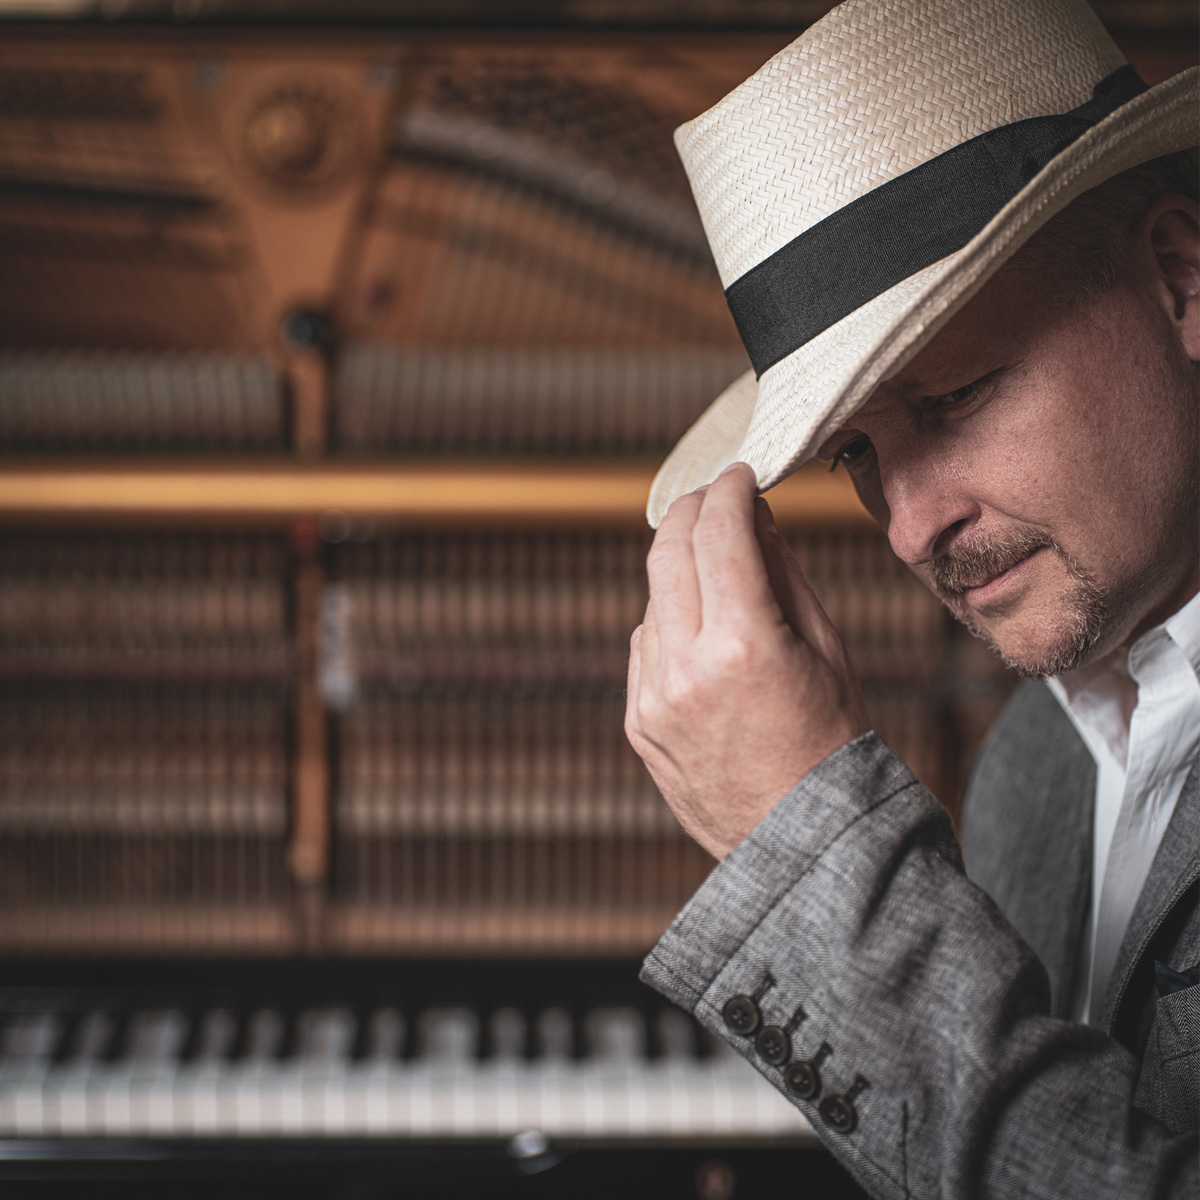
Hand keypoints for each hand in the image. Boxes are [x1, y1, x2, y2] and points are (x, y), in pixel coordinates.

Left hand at [625, 463, 867, 859]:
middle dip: (691, 511)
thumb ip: (782, 573)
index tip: (740, 477)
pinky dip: (670, 623)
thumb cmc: (832, 745)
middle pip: (667, 552)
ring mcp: (651, 699)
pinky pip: (644, 647)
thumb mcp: (827, 649)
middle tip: (715, 497)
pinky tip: (705, 637)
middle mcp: (684, 669)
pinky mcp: (636, 722)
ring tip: (723, 577)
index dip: (729, 491)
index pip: (719, 533)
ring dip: (682, 571)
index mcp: (743, 646)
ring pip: (652, 598)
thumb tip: (754, 517)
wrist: (801, 842)